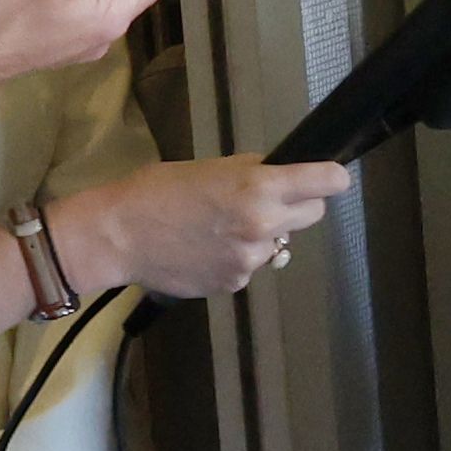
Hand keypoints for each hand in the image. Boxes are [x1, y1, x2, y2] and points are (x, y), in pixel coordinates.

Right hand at [53, 155, 345, 300]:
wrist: (119, 235)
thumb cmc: (157, 191)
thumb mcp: (210, 168)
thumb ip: (250, 172)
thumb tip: (279, 172)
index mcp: (258, 187)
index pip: (326, 182)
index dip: (331, 178)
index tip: (331, 177)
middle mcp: (263, 224)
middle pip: (313, 214)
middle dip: (297, 205)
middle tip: (267, 200)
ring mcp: (251, 259)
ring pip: (279, 242)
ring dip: (262, 235)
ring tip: (221, 228)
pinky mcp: (235, 282)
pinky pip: (251, 265)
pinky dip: (237, 258)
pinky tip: (207, 249)